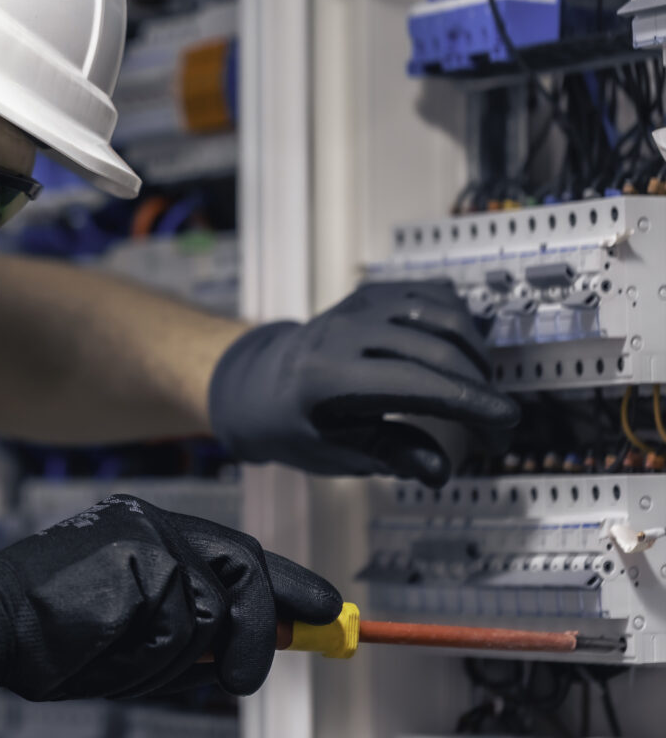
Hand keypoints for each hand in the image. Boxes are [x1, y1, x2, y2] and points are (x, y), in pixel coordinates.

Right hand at [0, 494, 339, 715]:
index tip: (326, 612)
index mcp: (147, 528)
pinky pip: (182, 632)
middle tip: (244, 675)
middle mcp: (152, 523)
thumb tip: (261, 643)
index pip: (241, 555)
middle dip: (260, 634)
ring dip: (179, 660)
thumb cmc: (48, 632)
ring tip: (120, 657)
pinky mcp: (141, 566)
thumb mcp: (133, 622)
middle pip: (247, 575)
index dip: (291, 586)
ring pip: (214, 617)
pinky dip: (154, 660)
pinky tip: (108, 651)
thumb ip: (196, 623)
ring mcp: (148, 541)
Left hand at [209, 280, 519, 485]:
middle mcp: (344, 332)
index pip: (416, 383)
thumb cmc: (297, 424)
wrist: (260, 383)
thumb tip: (440, 472)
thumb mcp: (336, 451)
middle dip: (479, 391)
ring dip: (476, 355)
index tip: (505, 423)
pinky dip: (461, 323)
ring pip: (445, 317)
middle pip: (439, 351)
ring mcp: (359, 306)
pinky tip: (465, 353)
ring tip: (478, 392)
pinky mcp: (372, 293)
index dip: (470, 404)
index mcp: (328, 377)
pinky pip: (434, 296)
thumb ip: (390, 455)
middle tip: (495, 429)